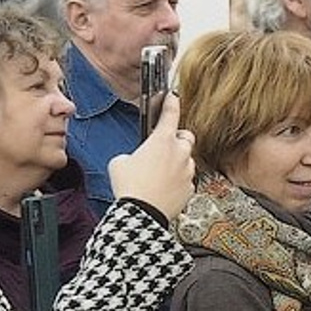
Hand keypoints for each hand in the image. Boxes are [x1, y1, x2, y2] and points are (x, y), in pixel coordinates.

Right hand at [108, 94, 195, 219]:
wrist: (141, 214)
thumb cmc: (129, 186)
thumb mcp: (120, 162)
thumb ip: (132, 155)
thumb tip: (136, 160)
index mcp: (162, 141)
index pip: (171, 113)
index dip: (172, 102)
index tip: (173, 97)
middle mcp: (180, 153)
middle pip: (186, 137)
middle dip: (178, 139)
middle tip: (165, 145)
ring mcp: (188, 171)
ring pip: (187, 160)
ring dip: (178, 161)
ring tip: (161, 172)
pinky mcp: (190, 188)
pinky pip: (186, 179)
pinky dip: (178, 180)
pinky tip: (164, 187)